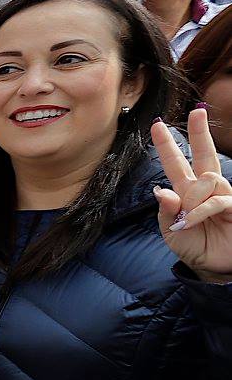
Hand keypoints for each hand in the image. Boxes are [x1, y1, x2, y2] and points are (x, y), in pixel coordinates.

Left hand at [154, 109, 231, 280]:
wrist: (212, 267)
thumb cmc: (193, 247)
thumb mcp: (170, 231)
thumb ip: (165, 212)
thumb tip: (162, 190)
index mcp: (186, 192)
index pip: (176, 163)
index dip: (167, 145)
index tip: (157, 126)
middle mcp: (205, 189)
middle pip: (203, 154)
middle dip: (199, 132)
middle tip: (196, 112)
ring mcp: (222, 195)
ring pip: (207, 179)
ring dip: (193, 199)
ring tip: (188, 219)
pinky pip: (217, 199)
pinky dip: (200, 211)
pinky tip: (190, 222)